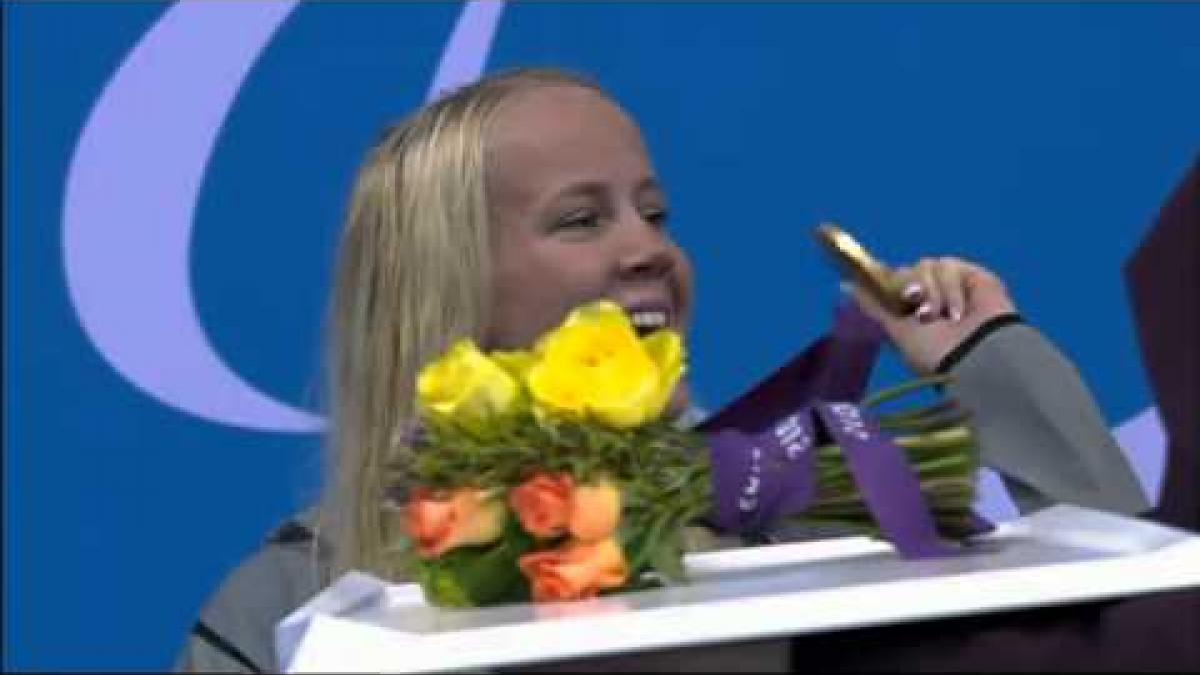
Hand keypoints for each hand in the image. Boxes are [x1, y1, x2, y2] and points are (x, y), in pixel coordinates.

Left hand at [846, 257, 1017, 374]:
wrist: (974, 354)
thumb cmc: (934, 354)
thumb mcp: (896, 331)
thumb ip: (874, 306)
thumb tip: (845, 285)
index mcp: (909, 310)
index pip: (890, 283)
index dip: (884, 282)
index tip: (876, 287)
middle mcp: (929, 295)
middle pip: (904, 272)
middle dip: (907, 290)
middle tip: (921, 314)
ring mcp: (950, 284)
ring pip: (923, 266)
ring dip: (931, 293)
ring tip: (942, 317)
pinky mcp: (972, 276)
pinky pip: (947, 266)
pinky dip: (950, 289)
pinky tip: (958, 311)